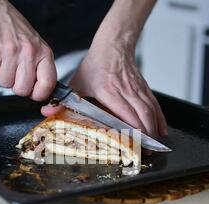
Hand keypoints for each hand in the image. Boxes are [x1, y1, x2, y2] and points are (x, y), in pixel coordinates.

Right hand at [0, 1, 56, 100]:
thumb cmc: (20, 35)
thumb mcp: (39, 50)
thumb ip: (42, 71)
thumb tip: (41, 93)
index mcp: (45, 54)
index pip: (47, 84)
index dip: (39, 94)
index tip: (34, 93)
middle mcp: (30, 53)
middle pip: (22, 89)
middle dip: (17, 86)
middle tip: (16, 74)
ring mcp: (12, 52)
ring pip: (6, 83)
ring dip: (4, 76)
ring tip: (7, 62)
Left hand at [42, 44, 166, 137]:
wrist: (113, 46)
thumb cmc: (95, 66)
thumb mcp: (77, 82)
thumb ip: (63, 99)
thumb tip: (46, 111)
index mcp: (109, 90)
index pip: (124, 113)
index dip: (131, 130)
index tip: (133, 144)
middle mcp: (126, 90)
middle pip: (141, 115)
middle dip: (145, 135)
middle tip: (145, 153)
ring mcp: (137, 89)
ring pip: (150, 111)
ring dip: (153, 129)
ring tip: (153, 146)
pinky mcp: (144, 88)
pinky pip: (154, 105)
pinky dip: (160, 118)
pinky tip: (161, 130)